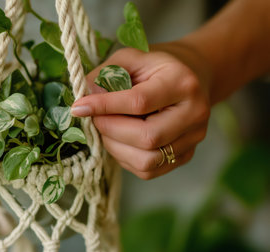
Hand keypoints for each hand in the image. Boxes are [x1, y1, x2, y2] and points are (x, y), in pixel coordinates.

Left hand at [71, 47, 210, 179]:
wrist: (190, 79)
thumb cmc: (154, 68)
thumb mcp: (130, 59)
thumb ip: (105, 75)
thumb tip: (84, 99)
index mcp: (182, 82)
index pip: (139, 101)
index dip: (104, 107)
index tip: (79, 107)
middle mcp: (194, 113)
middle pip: (147, 137)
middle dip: (111, 130)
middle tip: (95, 119)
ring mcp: (193, 138)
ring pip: (147, 160)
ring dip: (116, 148)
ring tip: (107, 130)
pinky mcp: (185, 156)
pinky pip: (148, 170)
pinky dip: (125, 158)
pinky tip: (120, 140)